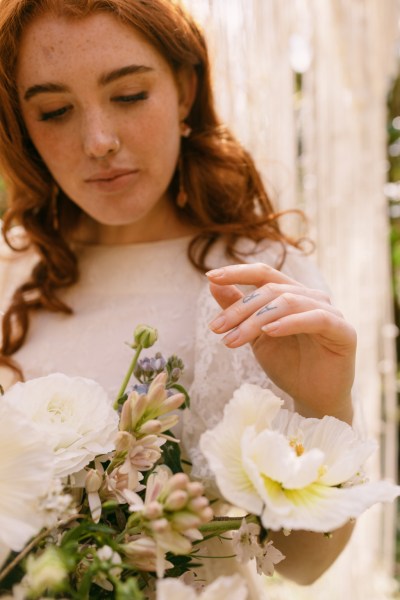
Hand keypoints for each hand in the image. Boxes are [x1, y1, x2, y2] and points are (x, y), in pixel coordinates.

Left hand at [206, 263, 355, 422]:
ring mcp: (329, 312)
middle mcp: (311, 297)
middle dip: (240, 309)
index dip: (238, 272)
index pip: (264, 274)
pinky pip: (316, 318)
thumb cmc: (287, 365)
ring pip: (288, 302)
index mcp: (291, 294)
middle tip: (217, 328)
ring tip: (234, 338)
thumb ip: (238, 309)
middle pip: (271, 290)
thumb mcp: (255, 336)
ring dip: (256, 319)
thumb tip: (213, 283)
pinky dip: (290, 322)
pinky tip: (269, 331)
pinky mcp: (343, 331)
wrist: (313, 398)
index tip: (210, 276)